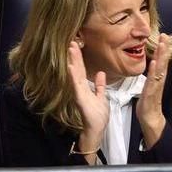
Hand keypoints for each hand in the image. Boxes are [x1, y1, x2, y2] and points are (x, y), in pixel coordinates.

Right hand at [67, 41, 107, 159]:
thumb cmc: (97, 117)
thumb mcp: (101, 97)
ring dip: (73, 62)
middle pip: (77, 70)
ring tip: (71, 50)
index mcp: (85, 88)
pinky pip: (76, 87)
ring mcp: (79, 94)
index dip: (79, 58)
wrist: (96, 130)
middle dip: (75, 56)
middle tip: (71, 42)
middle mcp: (80, 89)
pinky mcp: (80, 100)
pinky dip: (73, 77)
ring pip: (75, 75)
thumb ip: (99, 86)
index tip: (77, 45)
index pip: (81, 70)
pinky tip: (71, 67)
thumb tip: (100, 73)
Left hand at [136, 34, 170, 148]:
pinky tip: (154, 63)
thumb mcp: (148, 86)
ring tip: (162, 45)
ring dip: (161, 57)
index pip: (161, 61)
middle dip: (164, 49)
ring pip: (159, 69)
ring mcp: (155, 87)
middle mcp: (158, 81)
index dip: (163, 49)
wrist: (150, 119)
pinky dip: (153, 72)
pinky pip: (153, 81)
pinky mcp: (151, 93)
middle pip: (163, 63)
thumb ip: (151, 76)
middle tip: (165, 36)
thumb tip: (151, 66)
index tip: (164, 37)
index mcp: (157, 79)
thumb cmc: (148, 103)